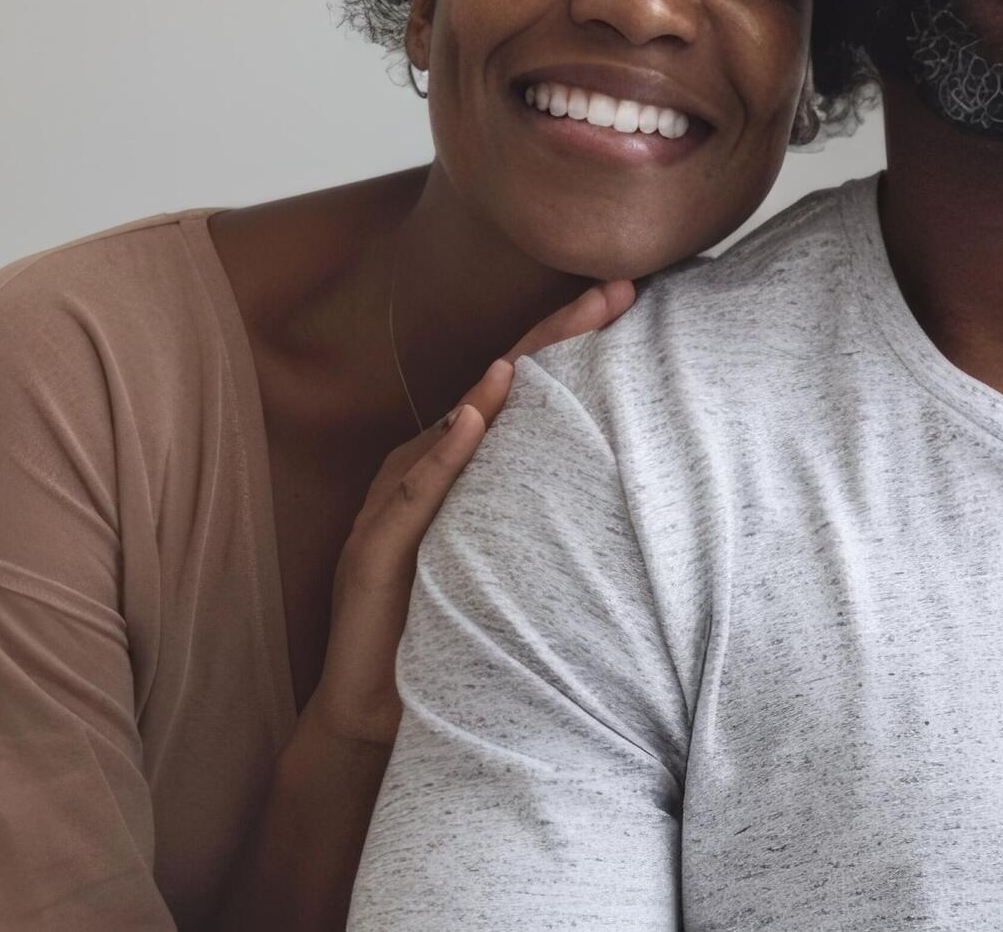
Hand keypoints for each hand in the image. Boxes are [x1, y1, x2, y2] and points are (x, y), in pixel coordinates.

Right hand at [299, 278, 638, 748]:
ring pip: (455, 425)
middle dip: (555, 334)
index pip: (524, 384)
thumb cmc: (452, 627)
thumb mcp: (513, 554)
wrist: (377, 711)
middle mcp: (430, 466)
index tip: (630, 295)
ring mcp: (397, 503)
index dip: (571, 338)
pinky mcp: (373, 547)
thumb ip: (545, 503)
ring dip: (502, 378)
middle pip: (497, 384)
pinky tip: (474, 419)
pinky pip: (414, 492)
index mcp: (466, 462)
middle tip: (614, 290)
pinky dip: (445, 453)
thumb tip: (628, 466)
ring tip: (553, 335)